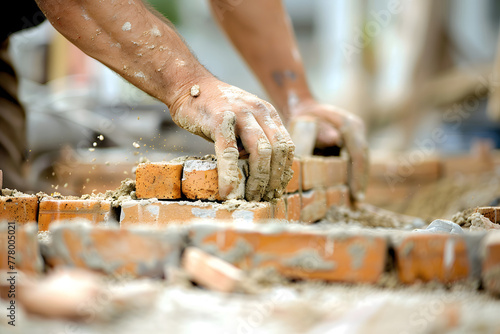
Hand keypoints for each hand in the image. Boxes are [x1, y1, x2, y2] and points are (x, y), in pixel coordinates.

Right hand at [170, 77, 294, 200]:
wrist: (188, 84)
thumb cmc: (214, 108)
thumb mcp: (243, 119)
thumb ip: (253, 139)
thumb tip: (261, 171)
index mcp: (267, 113)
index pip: (286, 145)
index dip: (284, 170)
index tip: (277, 188)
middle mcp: (258, 111)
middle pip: (277, 150)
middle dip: (274, 178)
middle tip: (266, 196)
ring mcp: (239, 114)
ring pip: (260, 151)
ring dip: (258, 179)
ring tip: (251, 197)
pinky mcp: (219, 121)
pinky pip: (229, 151)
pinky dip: (230, 174)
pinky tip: (228, 190)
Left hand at [289, 100, 368, 203]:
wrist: (305, 110)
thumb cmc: (303, 117)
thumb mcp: (307, 121)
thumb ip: (320, 130)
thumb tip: (335, 139)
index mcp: (350, 125)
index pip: (358, 152)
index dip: (358, 174)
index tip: (356, 194)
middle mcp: (357, 131)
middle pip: (363, 160)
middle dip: (361, 182)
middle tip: (356, 204)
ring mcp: (355, 138)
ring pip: (361, 163)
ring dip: (358, 182)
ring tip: (354, 204)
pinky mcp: (350, 145)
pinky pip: (354, 163)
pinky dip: (352, 178)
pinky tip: (348, 194)